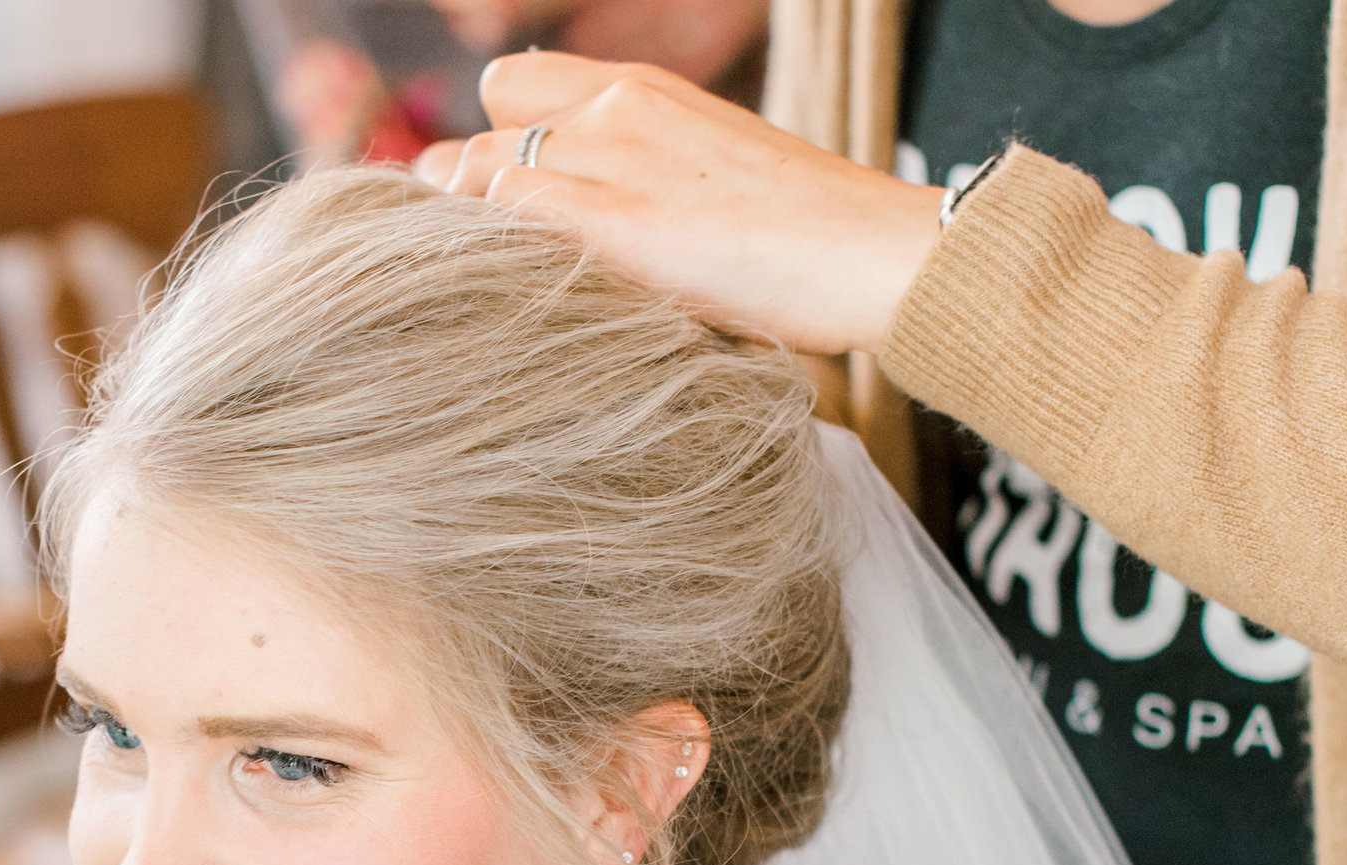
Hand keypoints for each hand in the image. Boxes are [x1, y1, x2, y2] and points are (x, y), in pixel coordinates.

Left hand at [413, 53, 943, 355]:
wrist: (877, 255)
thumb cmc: (814, 244)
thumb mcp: (718, 178)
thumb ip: (647, 181)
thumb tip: (591, 235)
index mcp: (645, 86)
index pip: (516, 84)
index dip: (500, 144)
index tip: (506, 205)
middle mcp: (618, 104)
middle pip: (485, 121)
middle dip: (471, 186)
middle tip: (493, 254)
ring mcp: (613, 155)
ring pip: (475, 169)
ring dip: (468, 230)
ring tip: (495, 289)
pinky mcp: (615, 219)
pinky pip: (502, 212)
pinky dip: (486, 252)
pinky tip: (511, 297)